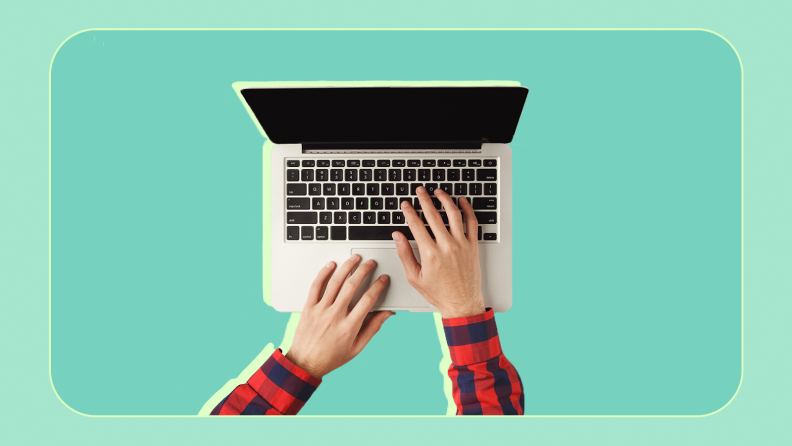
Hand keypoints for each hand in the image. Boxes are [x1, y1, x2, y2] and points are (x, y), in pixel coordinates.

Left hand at [285, 255, 393, 378]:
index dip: (378, 286)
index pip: (368, 300)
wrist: (305, 363)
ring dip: (346, 267)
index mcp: (349, 326)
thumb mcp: (357, 347)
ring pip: (335, 282)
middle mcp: (335, 315)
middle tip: (370, 263)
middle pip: (352, 286)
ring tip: (354, 259)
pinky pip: (316, 286)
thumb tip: (386, 314)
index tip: (383, 279)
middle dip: (364, 270)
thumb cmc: (331, 357)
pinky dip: (323, 273)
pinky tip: (331, 265)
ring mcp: (320, 310)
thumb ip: (373, 328)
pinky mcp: (308, 308)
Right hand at [392, 186, 485, 318]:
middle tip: (420, 191)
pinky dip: (467, 210)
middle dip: (424, 200)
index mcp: (430, 253)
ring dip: (445, 200)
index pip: (416, 225)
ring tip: (438, 192)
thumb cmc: (438, 293)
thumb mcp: (415, 277)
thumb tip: (397, 236)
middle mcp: (446, 246)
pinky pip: (472, 223)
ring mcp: (461, 245)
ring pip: (453, 214)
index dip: (409, 212)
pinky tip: (462, 201)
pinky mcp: (473, 246)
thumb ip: (405, 254)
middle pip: (434, 215)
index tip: (405, 205)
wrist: (461, 303)